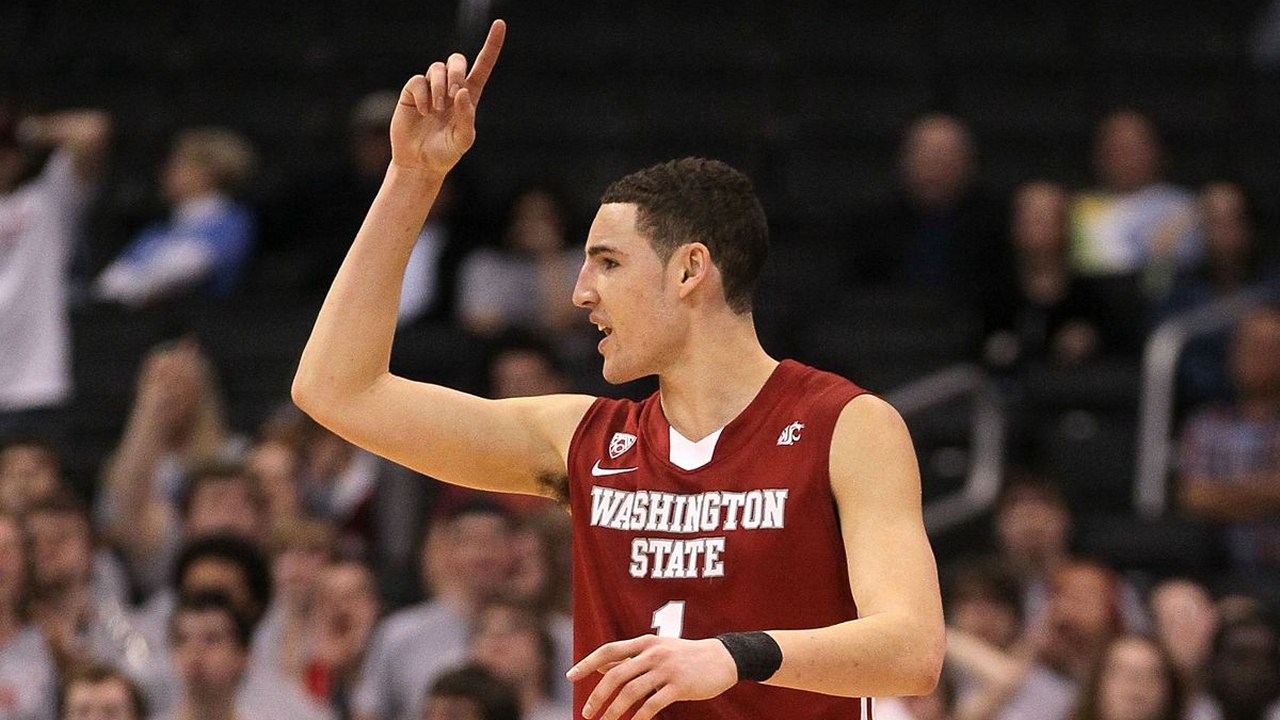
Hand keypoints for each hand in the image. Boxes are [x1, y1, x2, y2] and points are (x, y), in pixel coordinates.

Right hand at [391, 19, 504, 176]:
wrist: (419, 163)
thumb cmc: (445, 154)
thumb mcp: (463, 140)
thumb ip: (467, 118)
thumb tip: (462, 91)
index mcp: (469, 97)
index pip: (483, 65)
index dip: (492, 45)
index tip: (500, 24)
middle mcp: (451, 89)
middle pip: (457, 60)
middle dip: (457, 72)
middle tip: (454, 94)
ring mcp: (431, 88)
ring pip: (437, 68)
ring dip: (439, 87)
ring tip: (437, 110)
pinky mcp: (412, 93)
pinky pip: (418, 81)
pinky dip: (423, 95)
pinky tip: (424, 112)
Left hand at [568, 634, 738, 719]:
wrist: (723, 658)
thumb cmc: (684, 656)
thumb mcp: (656, 650)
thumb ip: (629, 659)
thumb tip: (599, 667)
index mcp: (644, 642)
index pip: (608, 650)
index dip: (587, 663)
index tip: (570, 676)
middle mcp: (653, 653)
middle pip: (616, 675)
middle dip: (598, 696)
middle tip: (587, 713)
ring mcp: (666, 669)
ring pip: (631, 692)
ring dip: (614, 711)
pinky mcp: (679, 686)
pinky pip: (652, 705)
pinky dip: (638, 718)